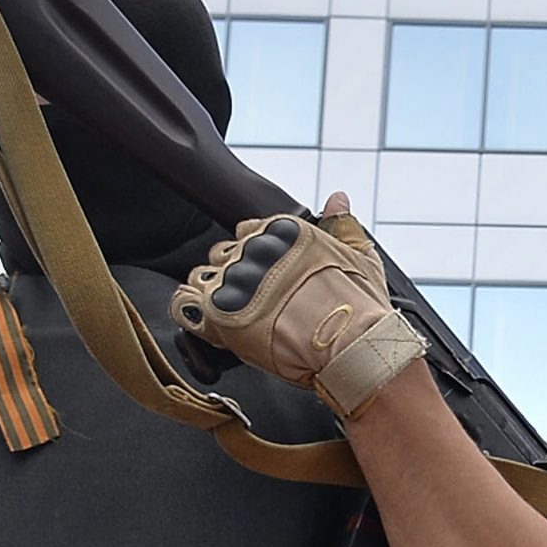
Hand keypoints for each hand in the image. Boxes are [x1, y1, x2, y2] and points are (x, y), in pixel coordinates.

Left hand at [170, 201, 426, 416]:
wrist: (355, 348)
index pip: (247, 232)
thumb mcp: (360, 256)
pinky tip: (212, 325)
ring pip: (201, 279)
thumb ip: (342, 224)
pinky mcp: (219, 311)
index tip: (270, 280)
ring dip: (214, 297)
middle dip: (235, 278)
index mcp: (283, 231)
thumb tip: (338, 199)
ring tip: (239, 320)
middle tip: (259, 307)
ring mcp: (235, 279)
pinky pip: (184, 305)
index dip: (255, 257)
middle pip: (223, 256)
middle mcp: (255, 248)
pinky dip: (193, 315)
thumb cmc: (362, 309)